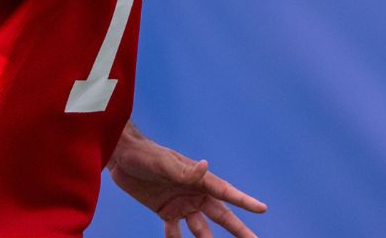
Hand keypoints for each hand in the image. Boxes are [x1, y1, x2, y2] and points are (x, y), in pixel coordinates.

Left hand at [109, 125, 266, 237]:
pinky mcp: (166, 211)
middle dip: (238, 229)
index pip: (226, 193)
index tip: (262, 209)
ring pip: (201, 228)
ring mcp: (181, 204)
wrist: (122, 156)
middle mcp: (195, 193)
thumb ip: (184, 170)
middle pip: (221, 215)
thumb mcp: (164, 163)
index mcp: (199, 179)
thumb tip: (205, 166)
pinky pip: (175, 232)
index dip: (245, 201)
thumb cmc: (146, 155)